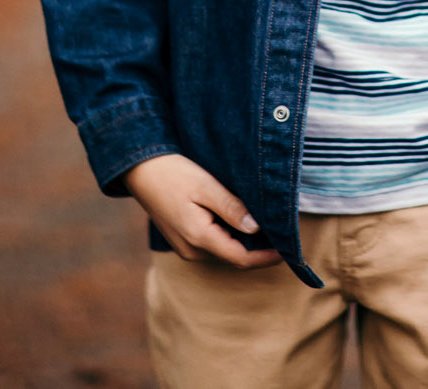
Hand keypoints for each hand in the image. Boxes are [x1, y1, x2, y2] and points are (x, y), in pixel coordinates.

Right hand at [121, 153, 282, 268]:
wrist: (139, 170)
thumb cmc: (173, 174)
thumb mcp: (206, 187)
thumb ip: (232, 209)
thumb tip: (257, 228)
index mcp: (199, 238)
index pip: (241, 258)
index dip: (267, 257)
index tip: (288, 251)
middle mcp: (192, 250)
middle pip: (234, 257)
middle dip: (259, 249)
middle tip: (283, 233)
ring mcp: (185, 247)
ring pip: (224, 250)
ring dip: (245, 242)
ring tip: (268, 225)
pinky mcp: (182, 239)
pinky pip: (213, 243)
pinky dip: (230, 237)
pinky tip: (242, 221)